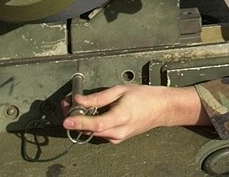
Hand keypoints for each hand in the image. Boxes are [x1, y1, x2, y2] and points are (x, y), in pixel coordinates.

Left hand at [62, 84, 208, 143]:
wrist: (162, 108)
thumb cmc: (145, 97)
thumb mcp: (120, 91)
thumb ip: (98, 97)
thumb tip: (80, 100)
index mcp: (121, 117)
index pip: (96, 124)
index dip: (79, 122)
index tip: (67, 120)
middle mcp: (119, 131)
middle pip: (90, 129)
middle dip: (76, 117)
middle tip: (68, 104)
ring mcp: (118, 137)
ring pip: (93, 132)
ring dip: (83, 121)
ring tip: (79, 106)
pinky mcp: (118, 138)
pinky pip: (100, 133)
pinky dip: (92, 124)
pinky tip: (92, 113)